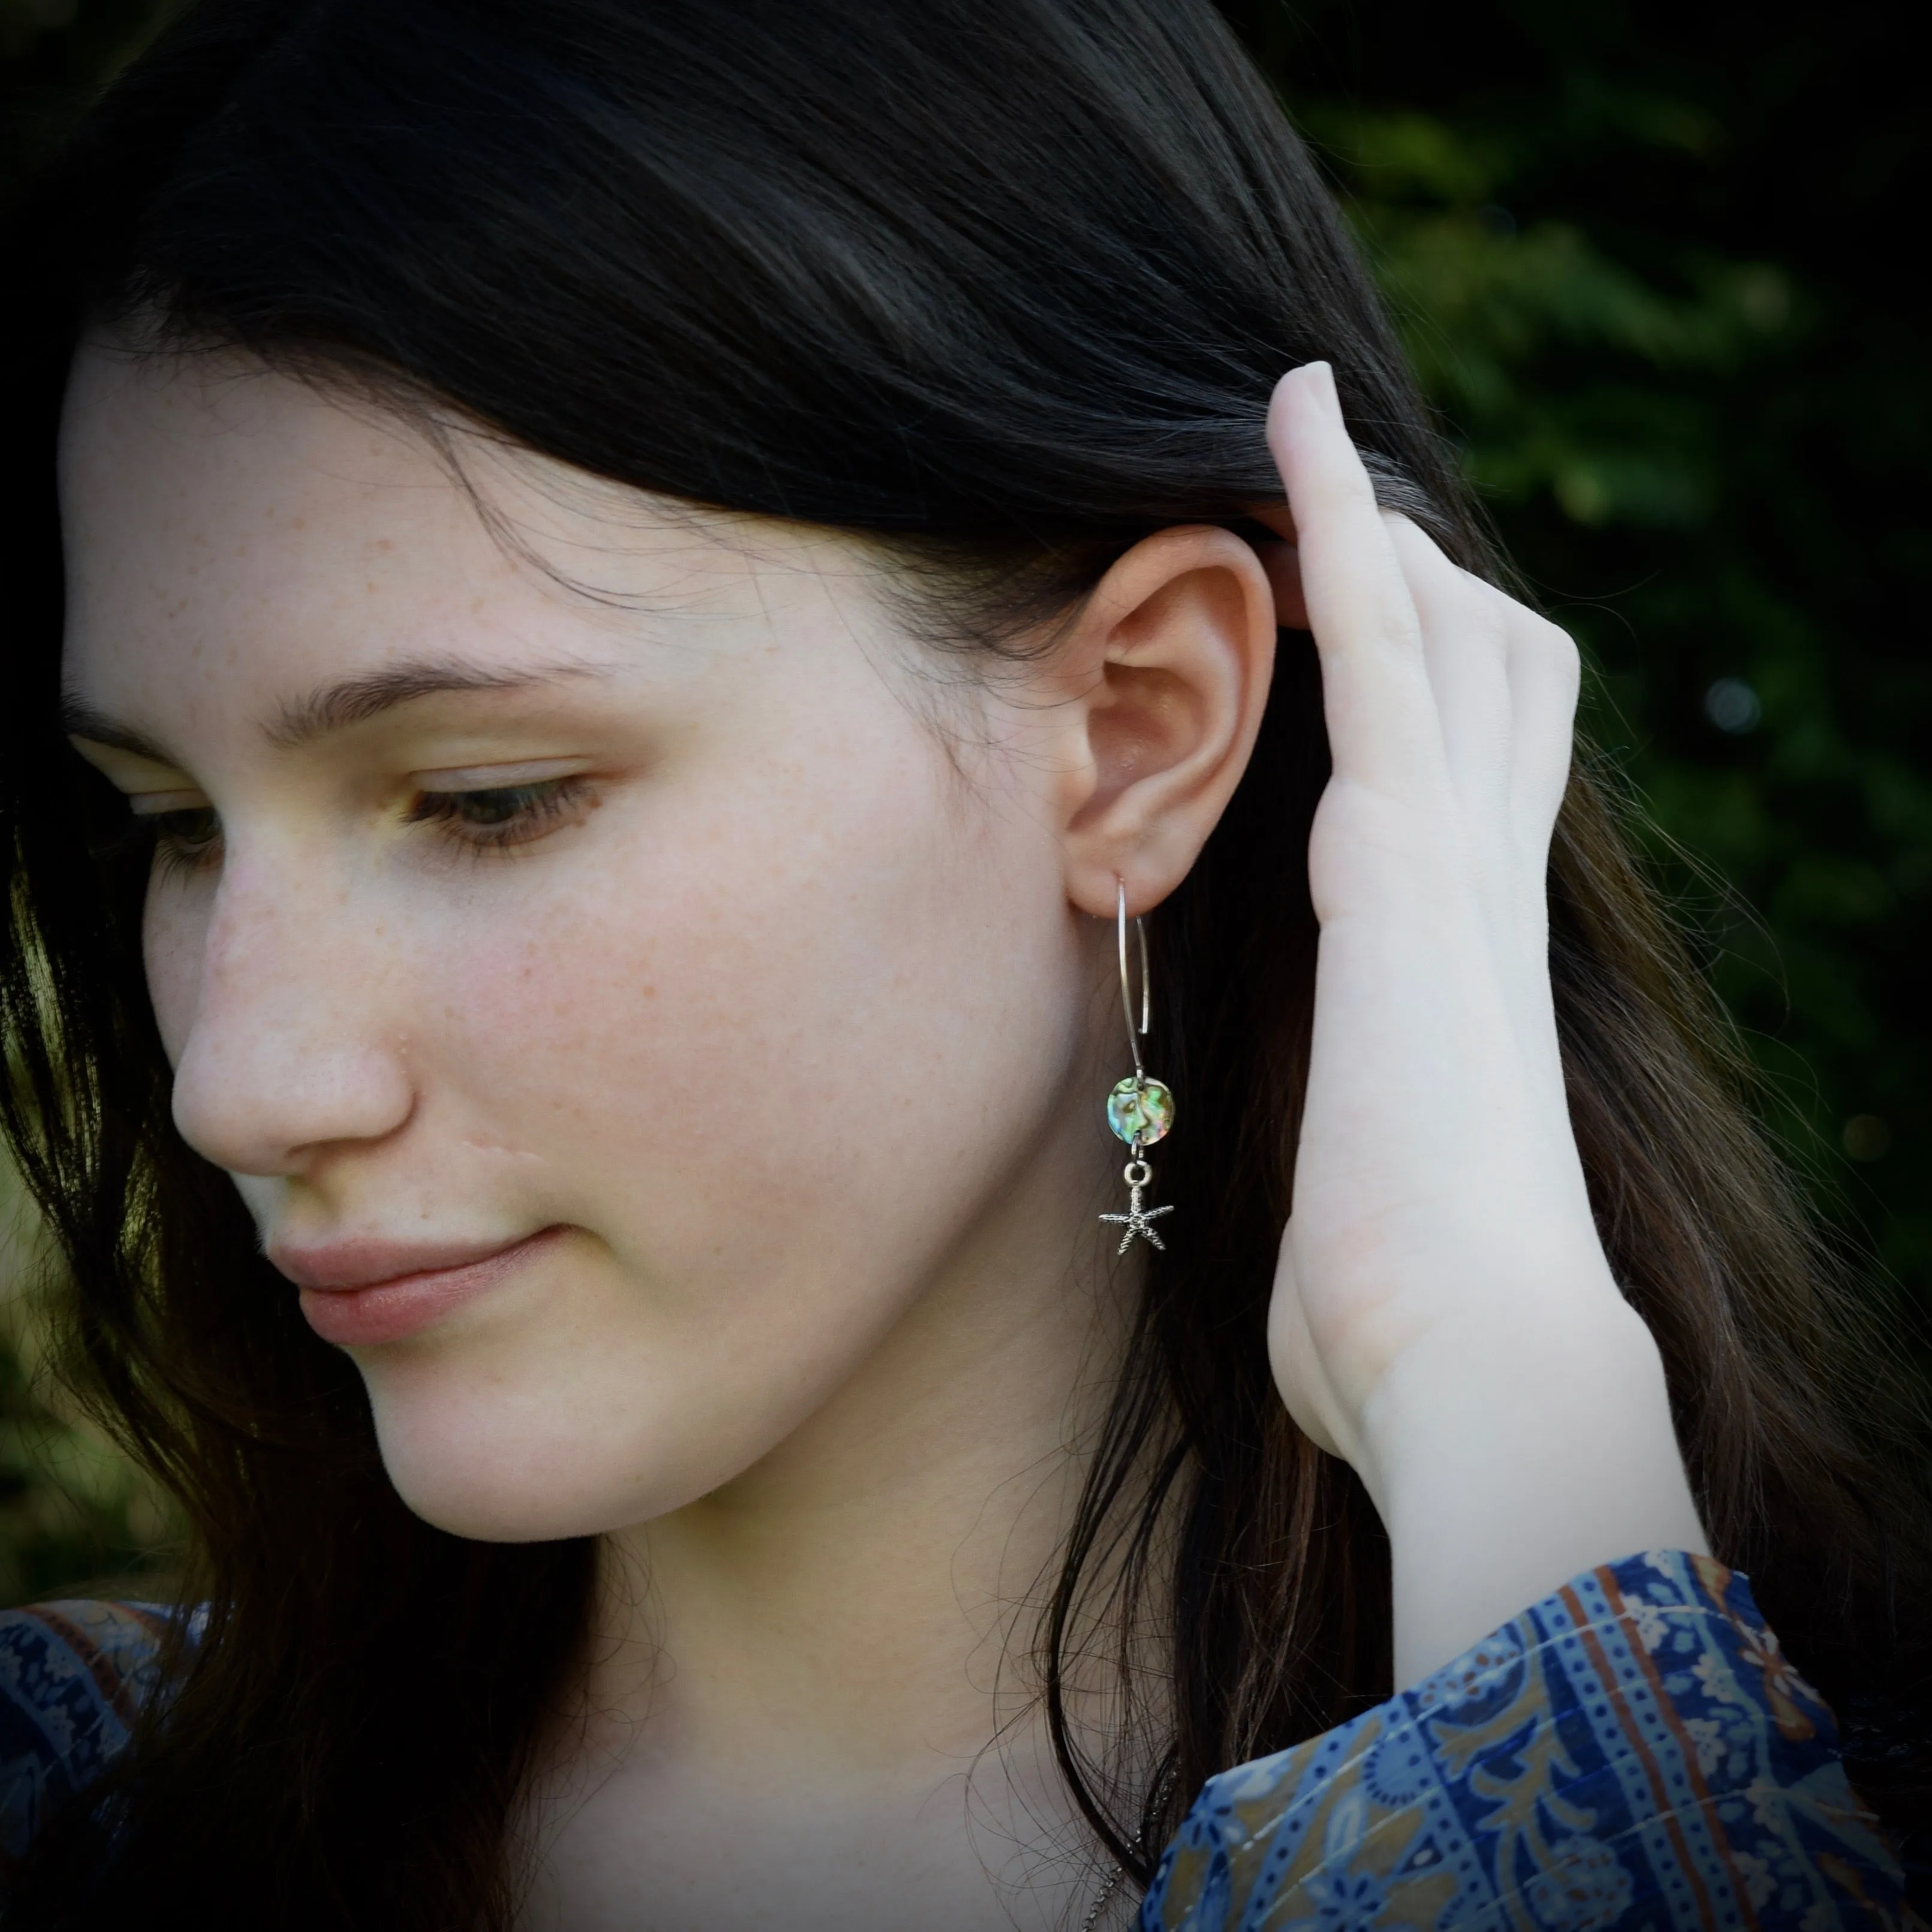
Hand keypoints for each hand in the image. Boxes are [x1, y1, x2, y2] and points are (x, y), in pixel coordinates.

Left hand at [1260, 363, 1706, 1681]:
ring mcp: (1450, 859)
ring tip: (1297, 421)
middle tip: (1331, 493)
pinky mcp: (1402, 855)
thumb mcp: (1377, 1195)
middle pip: (1484, 671)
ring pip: (1439, 629)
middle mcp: (1477, 885)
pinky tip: (1292, 423)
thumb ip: (1363, 1152)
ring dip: (1371, 522)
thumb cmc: (1406, 1315)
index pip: (1481, 770)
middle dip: (1419, 575)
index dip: (1443, 672)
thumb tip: (1340, 1221)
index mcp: (1464, 957)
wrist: (1475, 1361)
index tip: (1377, 609)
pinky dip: (1333, 527)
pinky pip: (1372, 644)